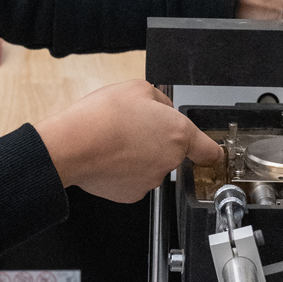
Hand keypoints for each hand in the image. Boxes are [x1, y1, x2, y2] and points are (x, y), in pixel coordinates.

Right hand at [36, 80, 222, 203]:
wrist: (72, 147)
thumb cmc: (102, 117)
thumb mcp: (138, 88)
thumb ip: (160, 100)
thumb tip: (162, 109)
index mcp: (178, 133)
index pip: (209, 151)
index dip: (210, 150)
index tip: (210, 152)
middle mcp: (169, 160)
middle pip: (172, 152)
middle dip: (158, 141)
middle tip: (135, 127)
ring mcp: (151, 180)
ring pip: (151, 165)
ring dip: (140, 155)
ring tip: (116, 140)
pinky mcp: (132, 194)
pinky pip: (134, 179)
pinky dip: (125, 170)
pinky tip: (110, 156)